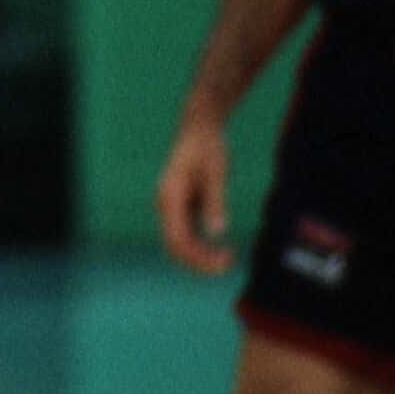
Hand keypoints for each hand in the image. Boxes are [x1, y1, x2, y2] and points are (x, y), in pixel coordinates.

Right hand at [156, 117, 233, 272]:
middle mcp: (165, 205)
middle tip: (229, 265)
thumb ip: (215, 201)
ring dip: (200, 257)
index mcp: (169, 197)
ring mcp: (170, 207)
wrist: (199, 128)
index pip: (176, 240)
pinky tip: (223, 249)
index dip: (197, 258)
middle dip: (198, 262)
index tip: (223, 263)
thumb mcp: (216, 173)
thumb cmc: (208, 148)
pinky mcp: (180, 207)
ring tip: (228, 259)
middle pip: (174, 246)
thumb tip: (218, 231)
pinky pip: (186, 235)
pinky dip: (201, 247)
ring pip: (179, 243)